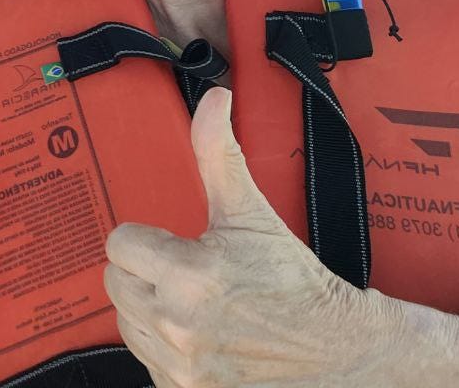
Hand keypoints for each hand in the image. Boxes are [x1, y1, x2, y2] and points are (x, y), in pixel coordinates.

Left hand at [103, 87, 395, 385]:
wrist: (343, 354)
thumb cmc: (295, 281)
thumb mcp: (254, 213)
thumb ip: (220, 153)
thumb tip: (214, 97)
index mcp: (191, 275)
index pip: (119, 244)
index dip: (144, 238)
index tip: (171, 241)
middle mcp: (179, 325)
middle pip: (115, 283)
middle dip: (143, 271)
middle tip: (179, 270)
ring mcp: (181, 367)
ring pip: (125, 322)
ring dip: (148, 308)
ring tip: (189, 301)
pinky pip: (145, 360)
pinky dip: (162, 347)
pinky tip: (195, 335)